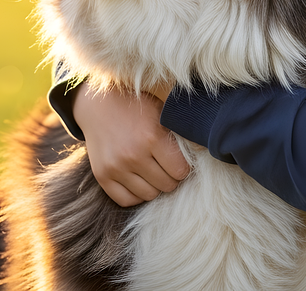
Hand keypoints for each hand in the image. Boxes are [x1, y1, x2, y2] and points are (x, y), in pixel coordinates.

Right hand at [73, 83, 190, 206]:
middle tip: (165, 166)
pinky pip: (126, 200)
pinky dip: (135, 194)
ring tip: (152, 171)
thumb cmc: (137, 107)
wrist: (98, 104)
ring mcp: (116, 167)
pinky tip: (138, 180)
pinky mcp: (102, 176)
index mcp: (152, 137)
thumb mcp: (162, 113)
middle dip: (170, 177)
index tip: (178, 160)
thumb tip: (206, 150)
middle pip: (167, 185)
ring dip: (154, 186)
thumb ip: (181, 133)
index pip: (181, 171)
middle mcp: (133, 155)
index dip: (182, 167)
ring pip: (149, 195)